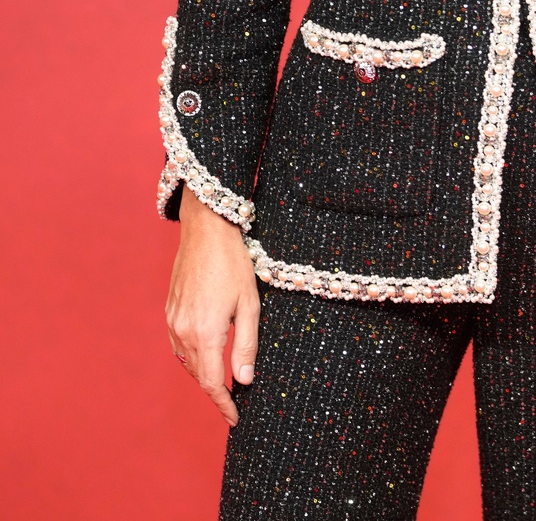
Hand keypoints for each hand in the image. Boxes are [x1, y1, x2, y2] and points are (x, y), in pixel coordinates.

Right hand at [166, 189, 260, 425]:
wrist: (207, 232)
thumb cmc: (234, 266)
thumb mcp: (250, 306)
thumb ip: (246, 345)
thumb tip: (244, 380)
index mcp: (205, 333)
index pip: (212, 382)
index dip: (224, 404)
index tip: (236, 419)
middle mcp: (183, 331)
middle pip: (198, 376)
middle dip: (216, 394)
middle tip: (234, 407)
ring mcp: (173, 321)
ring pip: (187, 362)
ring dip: (203, 377)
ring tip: (223, 387)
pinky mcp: (170, 311)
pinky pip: (178, 346)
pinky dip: (192, 359)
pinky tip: (205, 359)